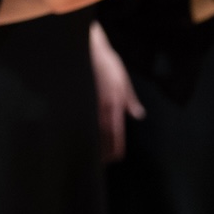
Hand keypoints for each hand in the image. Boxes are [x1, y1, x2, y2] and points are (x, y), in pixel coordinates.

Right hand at [89, 22, 144, 161]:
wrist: (88, 48)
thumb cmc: (107, 63)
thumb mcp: (123, 80)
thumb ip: (130, 99)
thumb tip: (138, 115)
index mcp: (115, 105)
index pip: (116, 135)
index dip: (116, 149)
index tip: (115, 159)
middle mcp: (101, 108)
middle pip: (101, 139)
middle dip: (101, 153)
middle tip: (100, 164)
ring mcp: (87, 106)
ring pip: (88, 132)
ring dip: (89, 145)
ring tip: (87, 157)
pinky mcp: (76, 101)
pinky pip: (78, 121)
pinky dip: (79, 131)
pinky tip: (75, 137)